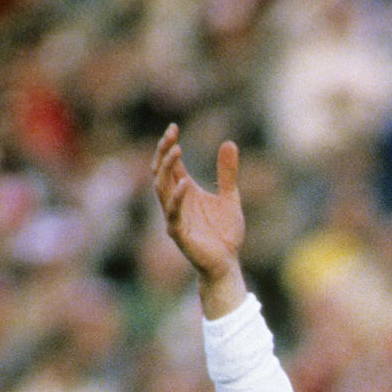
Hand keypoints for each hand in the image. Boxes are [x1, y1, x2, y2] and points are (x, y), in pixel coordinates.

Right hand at [152, 123, 247, 317]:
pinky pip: (173, 214)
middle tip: (171, 135)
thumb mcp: (231, 198)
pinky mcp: (179, 234)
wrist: (227, 264)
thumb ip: (227, 173)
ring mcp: (174, 217)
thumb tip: (229, 142)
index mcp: (185, 191)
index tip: (174, 127)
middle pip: (161, 172)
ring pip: (161, 189)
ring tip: (177, 151)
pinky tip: (185, 183)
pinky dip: (177, 198)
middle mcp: (176, 202)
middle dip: (163, 152)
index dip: (169, 145)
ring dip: (167, 169)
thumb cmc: (226, 234)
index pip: (170, 164)